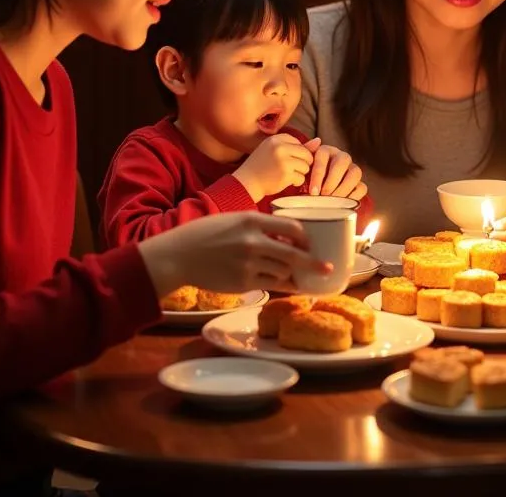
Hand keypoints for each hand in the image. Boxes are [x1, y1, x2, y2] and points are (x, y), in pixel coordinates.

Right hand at [139, 211, 331, 295]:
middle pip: (294, 255)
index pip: (292, 228)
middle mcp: (253, 242)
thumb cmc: (207, 234)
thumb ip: (260, 226)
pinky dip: (281, 285)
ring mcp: (248, 264)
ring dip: (292, 274)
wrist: (178, 255)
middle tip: (327, 268)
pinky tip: (289, 285)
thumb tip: (287, 236)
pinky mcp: (242, 283)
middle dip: (314, 263)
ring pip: (283, 272)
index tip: (312, 243)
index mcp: (252, 220)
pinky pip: (270, 285)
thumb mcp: (235, 219)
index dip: (306, 238)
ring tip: (297, 275)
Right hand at [233, 134, 317, 202]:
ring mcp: (283, 160)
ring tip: (284, 175)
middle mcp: (280, 147)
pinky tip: (284, 182)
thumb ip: (298, 146)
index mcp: (277, 138)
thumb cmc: (262, 166)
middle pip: (306, 155)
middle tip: (287, 169)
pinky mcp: (285, 174)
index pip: (300, 144)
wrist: (245, 182)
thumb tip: (319, 141)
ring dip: (299, 174)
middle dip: (301, 164)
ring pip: (306, 167)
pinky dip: (295, 182)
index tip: (284, 160)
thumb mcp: (277, 151)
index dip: (296, 155)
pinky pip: (301, 178)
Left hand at [307, 144, 367, 199]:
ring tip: (333, 201)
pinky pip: (362, 187)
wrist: (316, 191)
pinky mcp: (359, 182)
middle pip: (342, 162)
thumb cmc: (307, 178)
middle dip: (332, 182)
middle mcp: (341, 157)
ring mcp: (352, 169)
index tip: (313, 191)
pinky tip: (342, 204)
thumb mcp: (303, 169)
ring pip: (355, 173)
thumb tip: (316, 141)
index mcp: (325, 151)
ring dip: (343, 189)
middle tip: (323, 195)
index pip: (323, 157)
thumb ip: (305, 156)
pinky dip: (353, 196)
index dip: (318, 175)